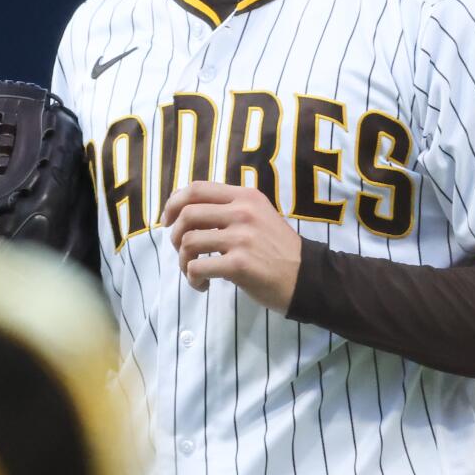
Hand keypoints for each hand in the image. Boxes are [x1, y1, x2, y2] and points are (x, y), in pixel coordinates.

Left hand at [162, 181, 303, 311]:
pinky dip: (192, 279)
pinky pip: (197, 268)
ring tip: (193, 271)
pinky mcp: (239, 264)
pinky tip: (202, 285)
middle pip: (187, 214)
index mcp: (245, 197)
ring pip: (189, 242)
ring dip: (183, 261)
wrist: (306, 277)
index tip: (168, 221)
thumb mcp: (258, 216)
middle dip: (175, 235)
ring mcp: (241, 238)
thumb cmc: (277, 249)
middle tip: (181, 250)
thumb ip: (229, 209)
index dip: (174, 203)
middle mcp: (243, 212)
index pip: (197, 189)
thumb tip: (186, 211)